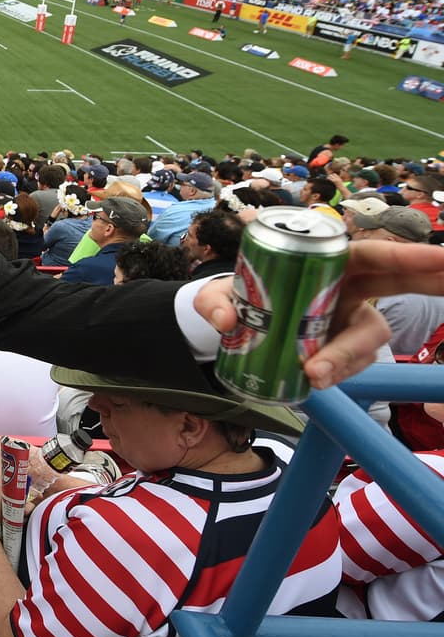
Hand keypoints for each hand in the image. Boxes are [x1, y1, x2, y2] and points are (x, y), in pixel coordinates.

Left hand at [195, 240, 443, 388]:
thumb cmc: (236, 298)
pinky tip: (312, 381)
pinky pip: (347, 366)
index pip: (376, 255)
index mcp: (329, 263)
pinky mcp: (338, 353)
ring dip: (349, 355)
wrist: (233, 329)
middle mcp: (349, 290)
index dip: (413, 258)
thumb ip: (214, 303)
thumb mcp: (216, 295)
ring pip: (367, 339)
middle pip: (400, 286)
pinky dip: (334, 373)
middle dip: (433, 283)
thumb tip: (227, 320)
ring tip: (315, 372)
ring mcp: (347, 323)